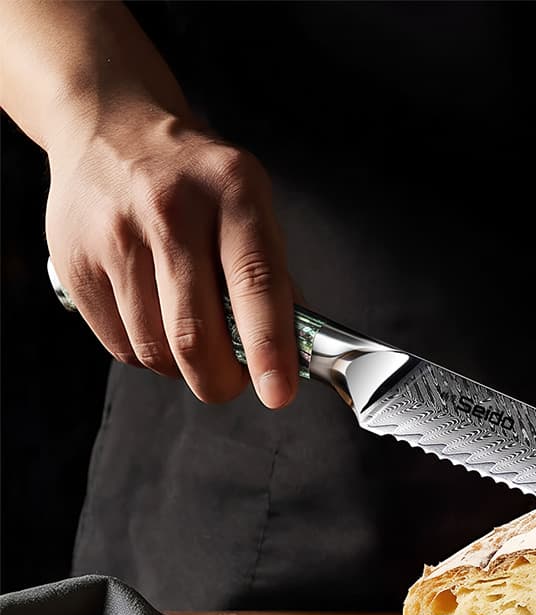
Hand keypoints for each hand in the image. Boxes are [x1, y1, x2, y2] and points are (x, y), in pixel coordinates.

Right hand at [45, 111, 296, 407]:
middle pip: (194, 334)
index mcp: (232, 193)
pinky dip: (148, 353)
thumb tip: (290, 349)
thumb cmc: (195, 179)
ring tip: (195, 341)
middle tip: (232, 382)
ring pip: (154, 348)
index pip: (255, 284)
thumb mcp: (251, 204)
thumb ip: (272, 274)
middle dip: (220, 380)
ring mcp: (116, 235)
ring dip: (183, 368)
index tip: (278, 394)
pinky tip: (157, 322)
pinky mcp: (75, 262)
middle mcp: (170, 210)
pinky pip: (121, 344)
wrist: (110, 128)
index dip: (269, 349)